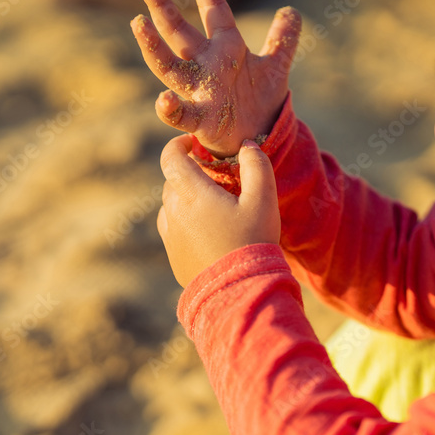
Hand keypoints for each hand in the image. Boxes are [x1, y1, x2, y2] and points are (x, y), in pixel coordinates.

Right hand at [132, 0, 301, 157]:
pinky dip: (170, 109)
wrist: (258, 139)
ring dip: (152, 46)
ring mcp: (198, 90)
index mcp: (225, 46)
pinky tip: (162, 100)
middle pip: (177, 29)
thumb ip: (282, 39)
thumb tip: (292, 11)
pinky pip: (181, 114)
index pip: (213, 7)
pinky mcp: (200, 119)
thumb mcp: (275, 67)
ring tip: (138, 23)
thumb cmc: (259, 102)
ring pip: (168, 65)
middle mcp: (205, 64)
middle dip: (160, 3)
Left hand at [157, 134, 279, 286]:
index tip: (194, 144)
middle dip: (190, 171)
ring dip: (187, 197)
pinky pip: (172, 226)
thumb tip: (248, 146)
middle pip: (173, 180)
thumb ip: (257, 166)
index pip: (171, 157)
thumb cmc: (252, 241)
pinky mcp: (173, 254)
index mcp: (191, 193)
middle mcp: (173, 211)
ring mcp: (170, 234)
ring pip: (172, 203)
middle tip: (215, 176)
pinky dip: (185, 219)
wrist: (238, 290)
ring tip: (214, 205)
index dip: (180, 144)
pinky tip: (207, 228)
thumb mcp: (263, 200)